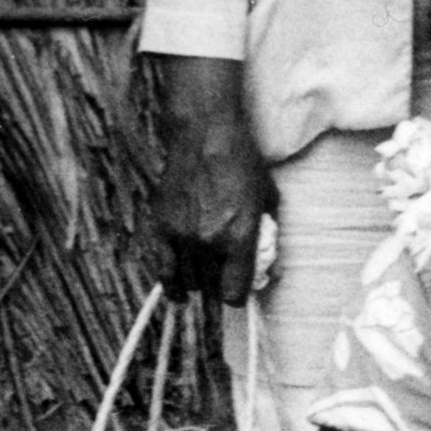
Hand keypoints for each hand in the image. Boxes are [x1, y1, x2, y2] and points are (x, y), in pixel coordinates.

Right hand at [148, 54, 277, 304]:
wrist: (204, 134)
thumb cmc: (242, 161)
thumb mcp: (267, 196)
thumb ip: (267, 231)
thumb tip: (269, 263)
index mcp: (239, 235)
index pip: (234, 291)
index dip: (238, 296)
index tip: (240, 292)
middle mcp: (209, 242)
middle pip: (210, 288)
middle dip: (219, 287)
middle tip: (225, 278)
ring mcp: (182, 237)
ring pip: (187, 281)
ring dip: (198, 284)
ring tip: (205, 278)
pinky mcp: (161, 228)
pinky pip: (163, 270)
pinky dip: (171, 284)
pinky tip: (178, 292)